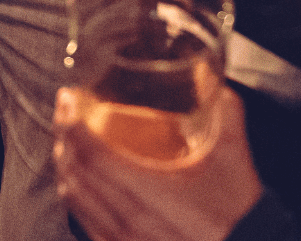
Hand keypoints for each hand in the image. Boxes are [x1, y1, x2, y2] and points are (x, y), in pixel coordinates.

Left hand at [51, 86, 264, 240]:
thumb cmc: (236, 212)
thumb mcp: (233, 155)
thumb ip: (221, 109)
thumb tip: (205, 76)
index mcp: (146, 192)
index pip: (92, 153)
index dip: (72, 123)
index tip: (68, 99)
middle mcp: (126, 220)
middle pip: (76, 175)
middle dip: (64, 139)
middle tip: (66, 113)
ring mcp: (121, 240)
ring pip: (75, 201)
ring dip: (67, 168)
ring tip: (69, 143)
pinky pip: (86, 223)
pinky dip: (78, 198)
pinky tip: (84, 184)